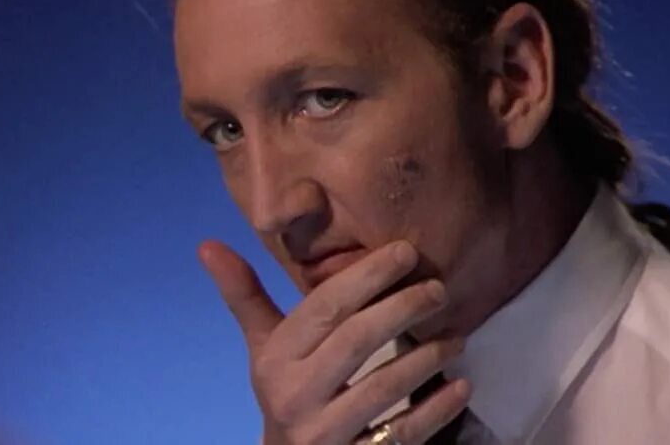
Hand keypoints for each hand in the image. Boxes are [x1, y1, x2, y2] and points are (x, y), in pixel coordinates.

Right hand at [199, 240, 469, 444]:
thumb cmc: (285, 393)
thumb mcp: (263, 348)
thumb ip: (245, 296)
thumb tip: (207, 243)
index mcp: (277, 360)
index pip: (324, 308)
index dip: (366, 276)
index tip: (405, 251)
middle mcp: (296, 396)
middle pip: (357, 341)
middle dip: (402, 308)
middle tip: (439, 289)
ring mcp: (326, 434)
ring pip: (385, 388)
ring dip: (428, 358)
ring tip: (457, 336)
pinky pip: (405, 434)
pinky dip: (437, 409)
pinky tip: (462, 386)